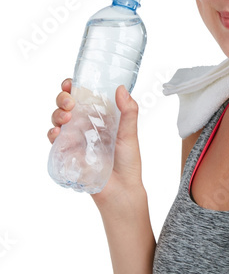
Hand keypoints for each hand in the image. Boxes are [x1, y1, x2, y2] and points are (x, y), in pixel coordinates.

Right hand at [48, 77, 144, 205]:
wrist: (121, 190)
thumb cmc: (128, 163)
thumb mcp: (130, 134)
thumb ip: (128, 112)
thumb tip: (121, 89)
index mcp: (100, 116)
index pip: (83, 96)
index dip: (74, 87)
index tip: (71, 83)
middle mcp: (85, 124)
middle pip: (66, 104)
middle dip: (63, 98)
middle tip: (69, 102)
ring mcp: (75, 138)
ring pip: (58, 119)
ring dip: (57, 113)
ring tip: (65, 117)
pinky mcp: (68, 153)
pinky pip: (54, 140)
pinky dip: (52, 133)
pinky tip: (57, 133)